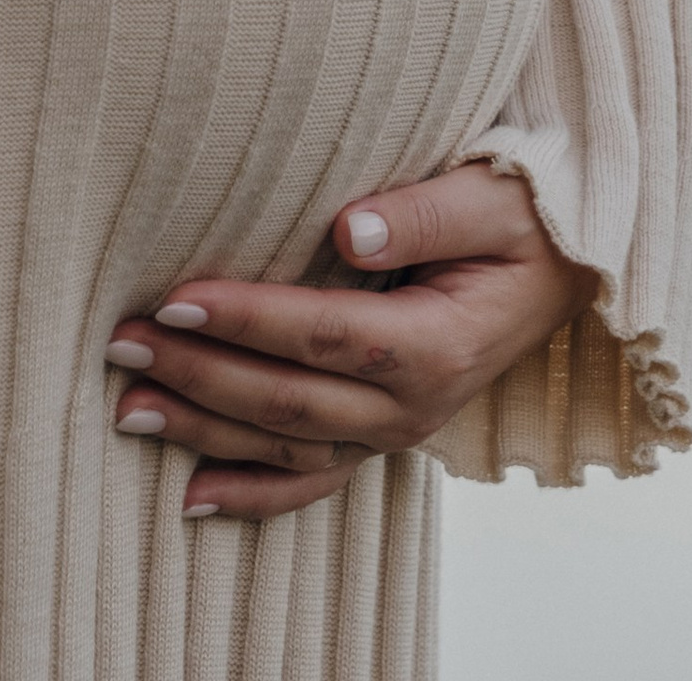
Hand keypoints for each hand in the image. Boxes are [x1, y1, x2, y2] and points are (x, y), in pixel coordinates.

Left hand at [103, 162, 593, 521]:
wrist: (570, 267)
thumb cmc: (526, 217)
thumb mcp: (493, 196)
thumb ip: (423, 211)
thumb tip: (348, 227)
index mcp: (438, 344)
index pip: (323, 335)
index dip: (246, 320)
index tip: (175, 297)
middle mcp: (415, 404)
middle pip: (290, 400)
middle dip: (199, 373)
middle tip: (121, 342)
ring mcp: (398, 430)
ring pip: (288, 447)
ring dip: (204, 431)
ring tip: (128, 408)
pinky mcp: (385, 434)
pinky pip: (315, 478)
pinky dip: (254, 493)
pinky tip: (193, 495)